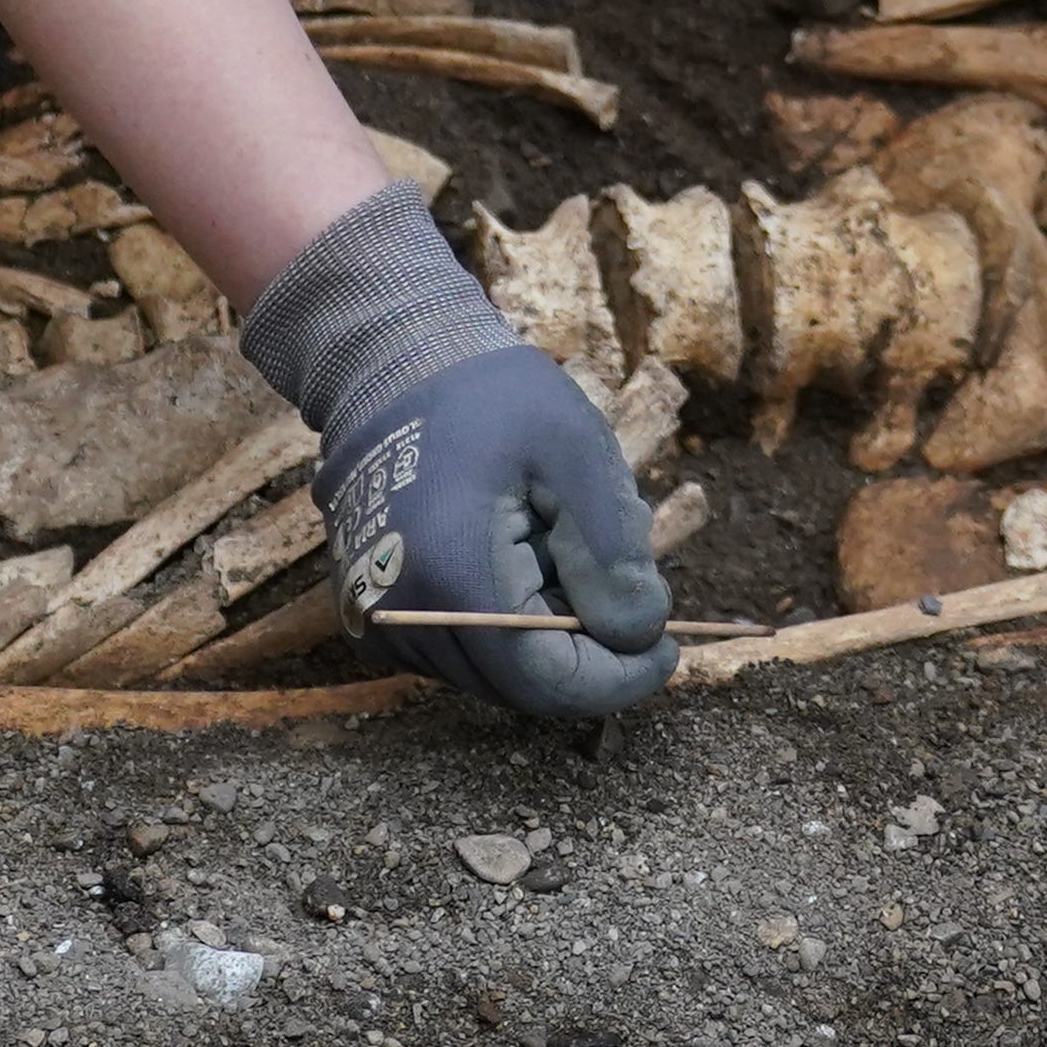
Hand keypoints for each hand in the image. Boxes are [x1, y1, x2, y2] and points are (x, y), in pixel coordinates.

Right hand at [321, 345, 676, 720]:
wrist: (392, 363)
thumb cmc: (490, 395)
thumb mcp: (573, 452)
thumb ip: (612, 551)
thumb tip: (639, 635)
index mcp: (452, 575)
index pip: (547, 680)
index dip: (618, 677)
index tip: (668, 647)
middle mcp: (401, 614)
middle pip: (523, 684)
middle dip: (588, 647)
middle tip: (623, 575)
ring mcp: (380, 618)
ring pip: (496, 672)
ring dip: (549, 631)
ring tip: (561, 541)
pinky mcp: (377, 611)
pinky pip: (465, 648)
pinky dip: (511, 620)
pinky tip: (522, 549)